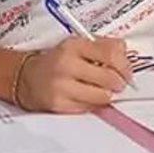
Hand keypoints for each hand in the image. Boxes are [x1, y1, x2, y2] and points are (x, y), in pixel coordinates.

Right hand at [17, 36, 131, 113]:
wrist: (27, 77)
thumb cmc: (57, 60)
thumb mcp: (77, 44)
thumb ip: (103, 46)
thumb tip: (127, 56)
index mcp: (74, 45)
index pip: (111, 54)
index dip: (125, 65)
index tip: (126, 71)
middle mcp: (66, 64)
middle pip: (110, 78)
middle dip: (119, 83)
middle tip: (117, 83)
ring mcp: (62, 86)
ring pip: (103, 96)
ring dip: (107, 95)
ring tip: (101, 90)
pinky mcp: (59, 105)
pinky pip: (90, 108)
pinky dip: (94, 104)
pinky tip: (87, 96)